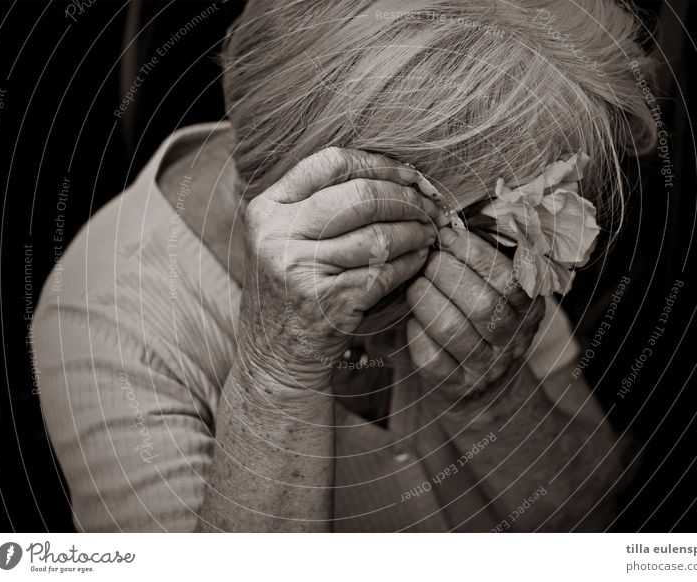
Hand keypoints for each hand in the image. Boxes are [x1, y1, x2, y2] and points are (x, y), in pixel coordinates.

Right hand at [238, 147, 441, 390]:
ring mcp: (300, 268)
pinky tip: (420, 259)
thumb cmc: (290, 292)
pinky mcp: (326, 300)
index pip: (331, 163)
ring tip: (429, 233)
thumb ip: (319, 204)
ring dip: (415, 231)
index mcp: (267, 207)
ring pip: (378, 234)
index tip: (410, 174)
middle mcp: (277, 233)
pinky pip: (384, 270)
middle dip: (406, 199)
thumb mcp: (285, 240)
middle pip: (361, 196)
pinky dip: (410, 262)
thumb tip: (395, 175)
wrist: (273, 358)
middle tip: (430, 207)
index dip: (379, 163)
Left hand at [406, 227, 544, 401]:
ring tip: (416, 284)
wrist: (484, 388)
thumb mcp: (501, 292)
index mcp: (528, 309)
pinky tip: (414, 318)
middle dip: (447, 274)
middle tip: (428, 260)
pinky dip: (417, 333)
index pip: (509, 279)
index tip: (449, 236)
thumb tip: (452, 222)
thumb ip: (488, 262)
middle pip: (482, 305)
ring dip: (427, 300)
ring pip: (453, 330)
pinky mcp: (454, 386)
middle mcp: (511, 341)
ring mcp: (483, 367)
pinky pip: (431, 359)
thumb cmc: (485, 321)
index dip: (476, 254)